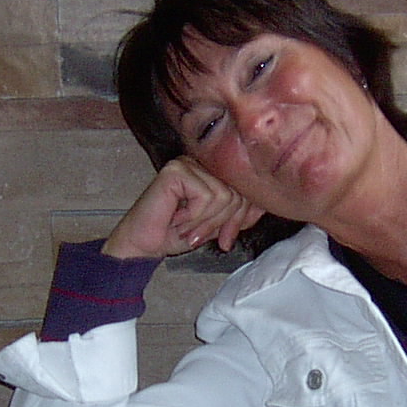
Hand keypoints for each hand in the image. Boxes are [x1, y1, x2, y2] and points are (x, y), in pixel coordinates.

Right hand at [103, 158, 264, 259]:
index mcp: (211, 171)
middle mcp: (200, 162)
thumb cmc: (176, 234)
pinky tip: (177, 218)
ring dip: (205, 222)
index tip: (227, 239)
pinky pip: (206, 196)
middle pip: (237, 192)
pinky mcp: (176, 170)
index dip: (242, 217)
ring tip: (186, 227)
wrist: (143, 245)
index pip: (244, 188)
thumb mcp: (216, 224)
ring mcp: (187, 163)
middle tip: (198, 236)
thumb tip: (263, 207)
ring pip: (224, 195)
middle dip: (223, 222)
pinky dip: (194, 216)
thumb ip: (238, 214)